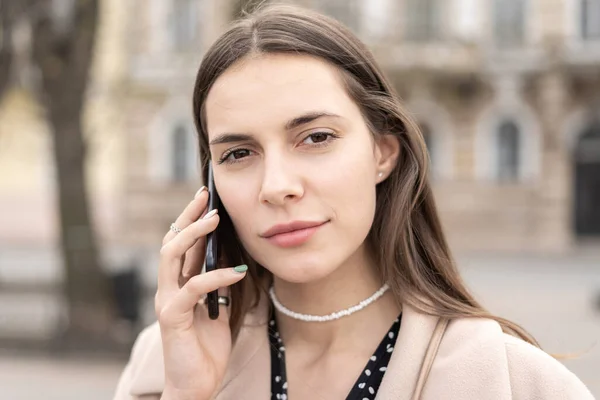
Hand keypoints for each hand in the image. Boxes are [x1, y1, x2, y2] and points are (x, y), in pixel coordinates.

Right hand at [155, 187, 246, 399]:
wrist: (197, 382)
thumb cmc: (208, 346)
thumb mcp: (220, 306)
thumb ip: (220, 283)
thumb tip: (234, 256)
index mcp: (180, 283)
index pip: (182, 243)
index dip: (193, 218)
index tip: (208, 196)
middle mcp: (168, 288)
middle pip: (171, 240)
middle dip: (188, 215)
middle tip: (207, 196)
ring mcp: (167, 300)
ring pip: (170, 256)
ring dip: (192, 234)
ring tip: (215, 220)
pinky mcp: (172, 317)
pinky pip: (193, 288)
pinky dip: (216, 276)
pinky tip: (238, 271)